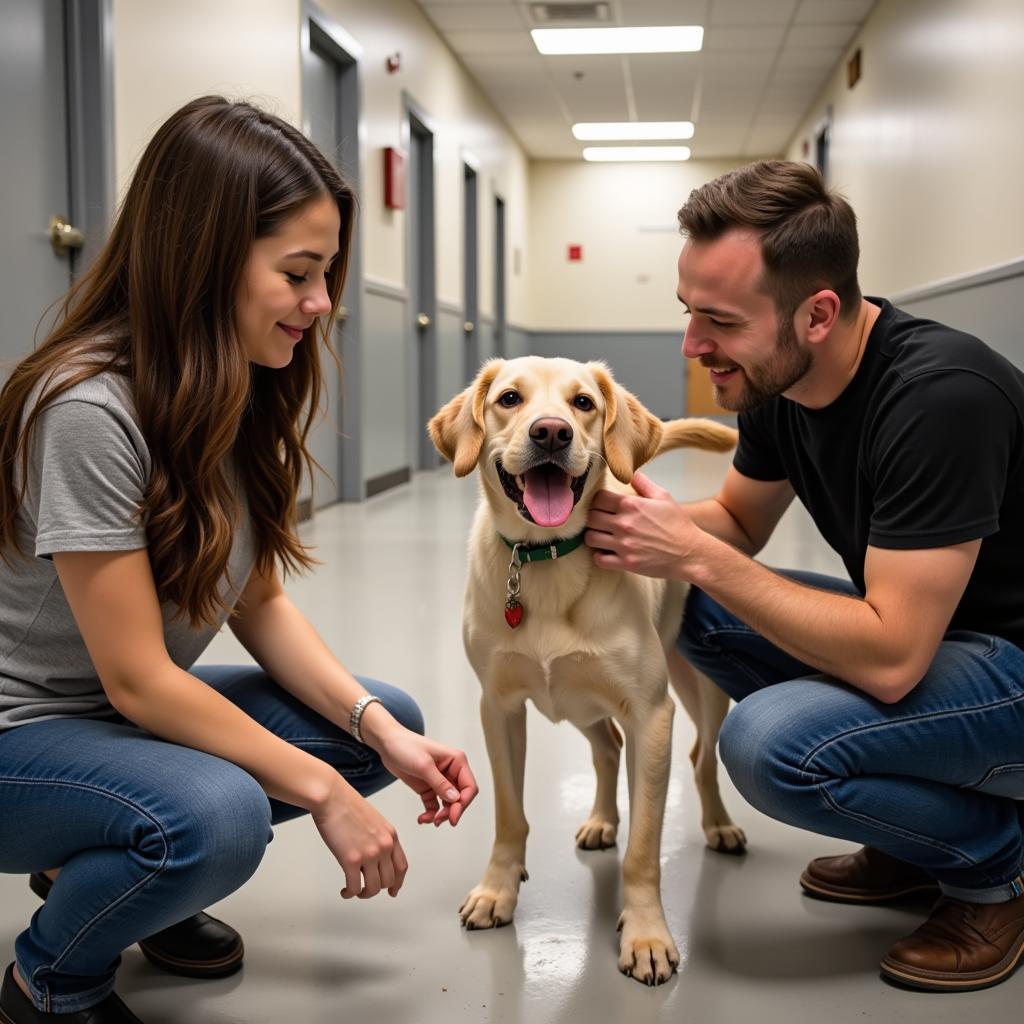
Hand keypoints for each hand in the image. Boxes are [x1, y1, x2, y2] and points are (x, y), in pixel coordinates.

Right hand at [312, 780, 408, 898]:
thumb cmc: (347, 805)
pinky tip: (344, 891)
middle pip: (388, 880)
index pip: (401, 866)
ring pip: (373, 888)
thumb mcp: (374, 821)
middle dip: (377, 889)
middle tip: (365, 889)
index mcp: (391, 835)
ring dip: (363, 894)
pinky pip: (355, 888)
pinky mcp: (351, 860)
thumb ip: (378, 839)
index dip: (398, 882)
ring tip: (354, 890)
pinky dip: (349, 893)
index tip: (392, 890)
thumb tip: (374, 860)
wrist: (332, 797)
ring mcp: (369, 854)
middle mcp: (384, 846)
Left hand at [372, 725, 478, 826]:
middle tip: (440, 821)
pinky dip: (431, 814)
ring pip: (448, 804)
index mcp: (456, 761)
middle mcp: (451, 771)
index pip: (469, 786)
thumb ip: (440, 783)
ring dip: (442, 814)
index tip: (453, 816)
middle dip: (452, 811)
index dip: (464, 803)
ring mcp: (440, 780)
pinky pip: (435, 804)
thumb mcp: (423, 765)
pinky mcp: (428, 787)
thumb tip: (455, 799)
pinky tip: (423, 818)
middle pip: (460, 797)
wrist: (387, 743)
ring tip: (430, 820)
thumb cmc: (405, 746)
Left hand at [585, 471, 703, 578]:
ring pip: (590, 538)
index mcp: (631, 505)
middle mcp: (624, 524)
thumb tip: (631, 475)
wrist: (690, 553)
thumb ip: (644, 484)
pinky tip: (607, 551)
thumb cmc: (678, 525)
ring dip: (594, 536)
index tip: (603, 505)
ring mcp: (624, 545)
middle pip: (590, 518)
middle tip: (601, 521)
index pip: (598, 498)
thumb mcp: (664, 497)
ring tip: (602, 535)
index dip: (598, 501)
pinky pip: (599, 559)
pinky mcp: (626, 563)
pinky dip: (599, 555)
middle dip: (593, 518)